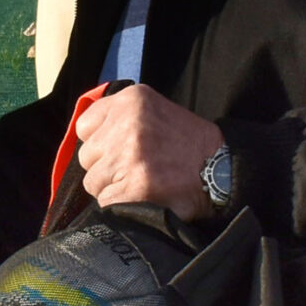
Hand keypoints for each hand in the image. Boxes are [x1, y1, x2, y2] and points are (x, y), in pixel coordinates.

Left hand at [73, 85, 224, 218]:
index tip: (119, 150)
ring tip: (142, 182)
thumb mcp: (155, 111)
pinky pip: (106, 201)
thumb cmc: (187, 145)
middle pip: (87, 157)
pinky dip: (121, 205)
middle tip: (136, 169)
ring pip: (93, 182)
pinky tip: (143, 197)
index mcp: (131, 100)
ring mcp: (130, 155)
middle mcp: (128, 123)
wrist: (221, 171)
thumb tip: (87, 141)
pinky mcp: (134, 185)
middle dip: (106, 167)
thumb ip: (120, 119)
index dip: (100, 143)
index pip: (85, 127)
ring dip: (113, 188)